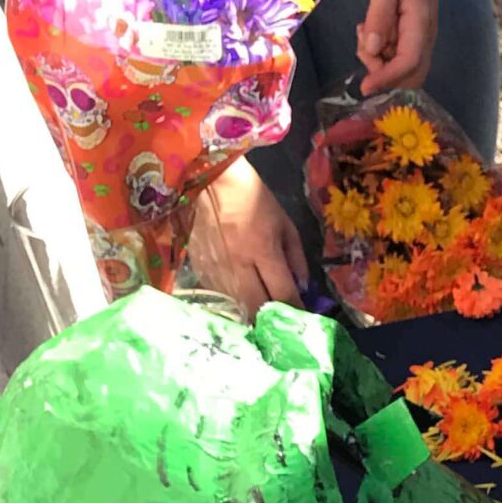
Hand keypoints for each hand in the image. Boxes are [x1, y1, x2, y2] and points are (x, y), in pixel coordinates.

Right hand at [190, 158, 306, 313]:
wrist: (210, 180)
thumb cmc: (253, 199)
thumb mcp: (285, 224)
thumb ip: (297, 259)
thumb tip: (302, 288)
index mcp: (263, 250)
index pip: (283, 293)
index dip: (296, 310)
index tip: (302, 320)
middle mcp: (238, 264)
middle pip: (259, 307)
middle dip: (273, 319)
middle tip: (282, 322)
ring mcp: (216, 268)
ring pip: (238, 307)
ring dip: (253, 314)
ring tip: (263, 316)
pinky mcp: (199, 268)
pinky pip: (220, 296)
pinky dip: (233, 302)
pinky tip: (241, 299)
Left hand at [358, 0, 439, 92]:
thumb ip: (379, 15)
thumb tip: (373, 48)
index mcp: (420, 22)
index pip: (409, 63)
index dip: (387, 78)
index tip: (364, 87)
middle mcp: (425, 34)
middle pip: (411, 74)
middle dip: (385, 73)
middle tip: (364, 45)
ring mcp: (419, 34)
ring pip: (403, 67)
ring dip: (380, 61)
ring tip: (365, 30)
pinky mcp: (410, 32)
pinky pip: (397, 54)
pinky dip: (380, 51)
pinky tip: (370, 28)